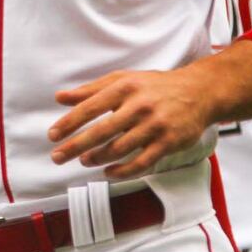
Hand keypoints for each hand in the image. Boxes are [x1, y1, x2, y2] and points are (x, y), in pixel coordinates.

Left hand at [48, 67, 214, 178]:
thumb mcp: (123, 79)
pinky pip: (141, 162)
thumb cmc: (155, 86)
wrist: (199, 92)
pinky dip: (122, 171)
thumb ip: (90, 89)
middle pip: (101, 131)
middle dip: (76, 146)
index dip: (68, 123)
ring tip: (84, 161)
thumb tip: (60, 98)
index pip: (89, 107)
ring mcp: (154, 125)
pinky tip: (109, 172)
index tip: (52, 135)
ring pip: (120, 149)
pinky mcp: (168, 142)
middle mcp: (139, 106)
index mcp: (124, 88)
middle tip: (58, 156)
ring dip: (97, 158)